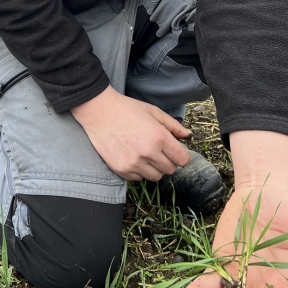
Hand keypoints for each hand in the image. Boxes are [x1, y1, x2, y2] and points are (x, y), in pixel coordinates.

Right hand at [71, 85, 190, 180]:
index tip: (177, 153)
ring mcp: (134, 163)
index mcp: (160, 137)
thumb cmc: (128, 109)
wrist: (100, 113)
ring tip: (146, 155)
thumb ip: (173, 126)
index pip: (182, 159)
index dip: (182, 156)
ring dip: (155, 168)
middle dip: (169, 161)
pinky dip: (140, 171)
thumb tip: (188, 136)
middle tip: (159, 151)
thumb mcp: (154, 112)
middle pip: (170, 170)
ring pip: (155, 177)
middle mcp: (149, 153)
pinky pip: (139, 178)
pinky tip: (134, 157)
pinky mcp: (122, 170)